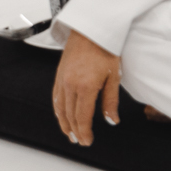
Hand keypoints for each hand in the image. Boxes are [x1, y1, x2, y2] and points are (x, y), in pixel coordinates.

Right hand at [51, 32, 124, 147]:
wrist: (91, 28)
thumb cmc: (105, 49)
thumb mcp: (114, 76)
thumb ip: (111, 100)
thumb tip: (112, 120)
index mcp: (86, 86)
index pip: (83, 117)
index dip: (85, 131)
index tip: (88, 141)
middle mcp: (70, 85)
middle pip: (70, 115)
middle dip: (75, 131)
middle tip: (80, 142)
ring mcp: (62, 79)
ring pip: (60, 108)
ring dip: (64, 123)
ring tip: (69, 134)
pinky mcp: (59, 74)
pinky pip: (56, 97)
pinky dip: (58, 109)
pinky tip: (60, 115)